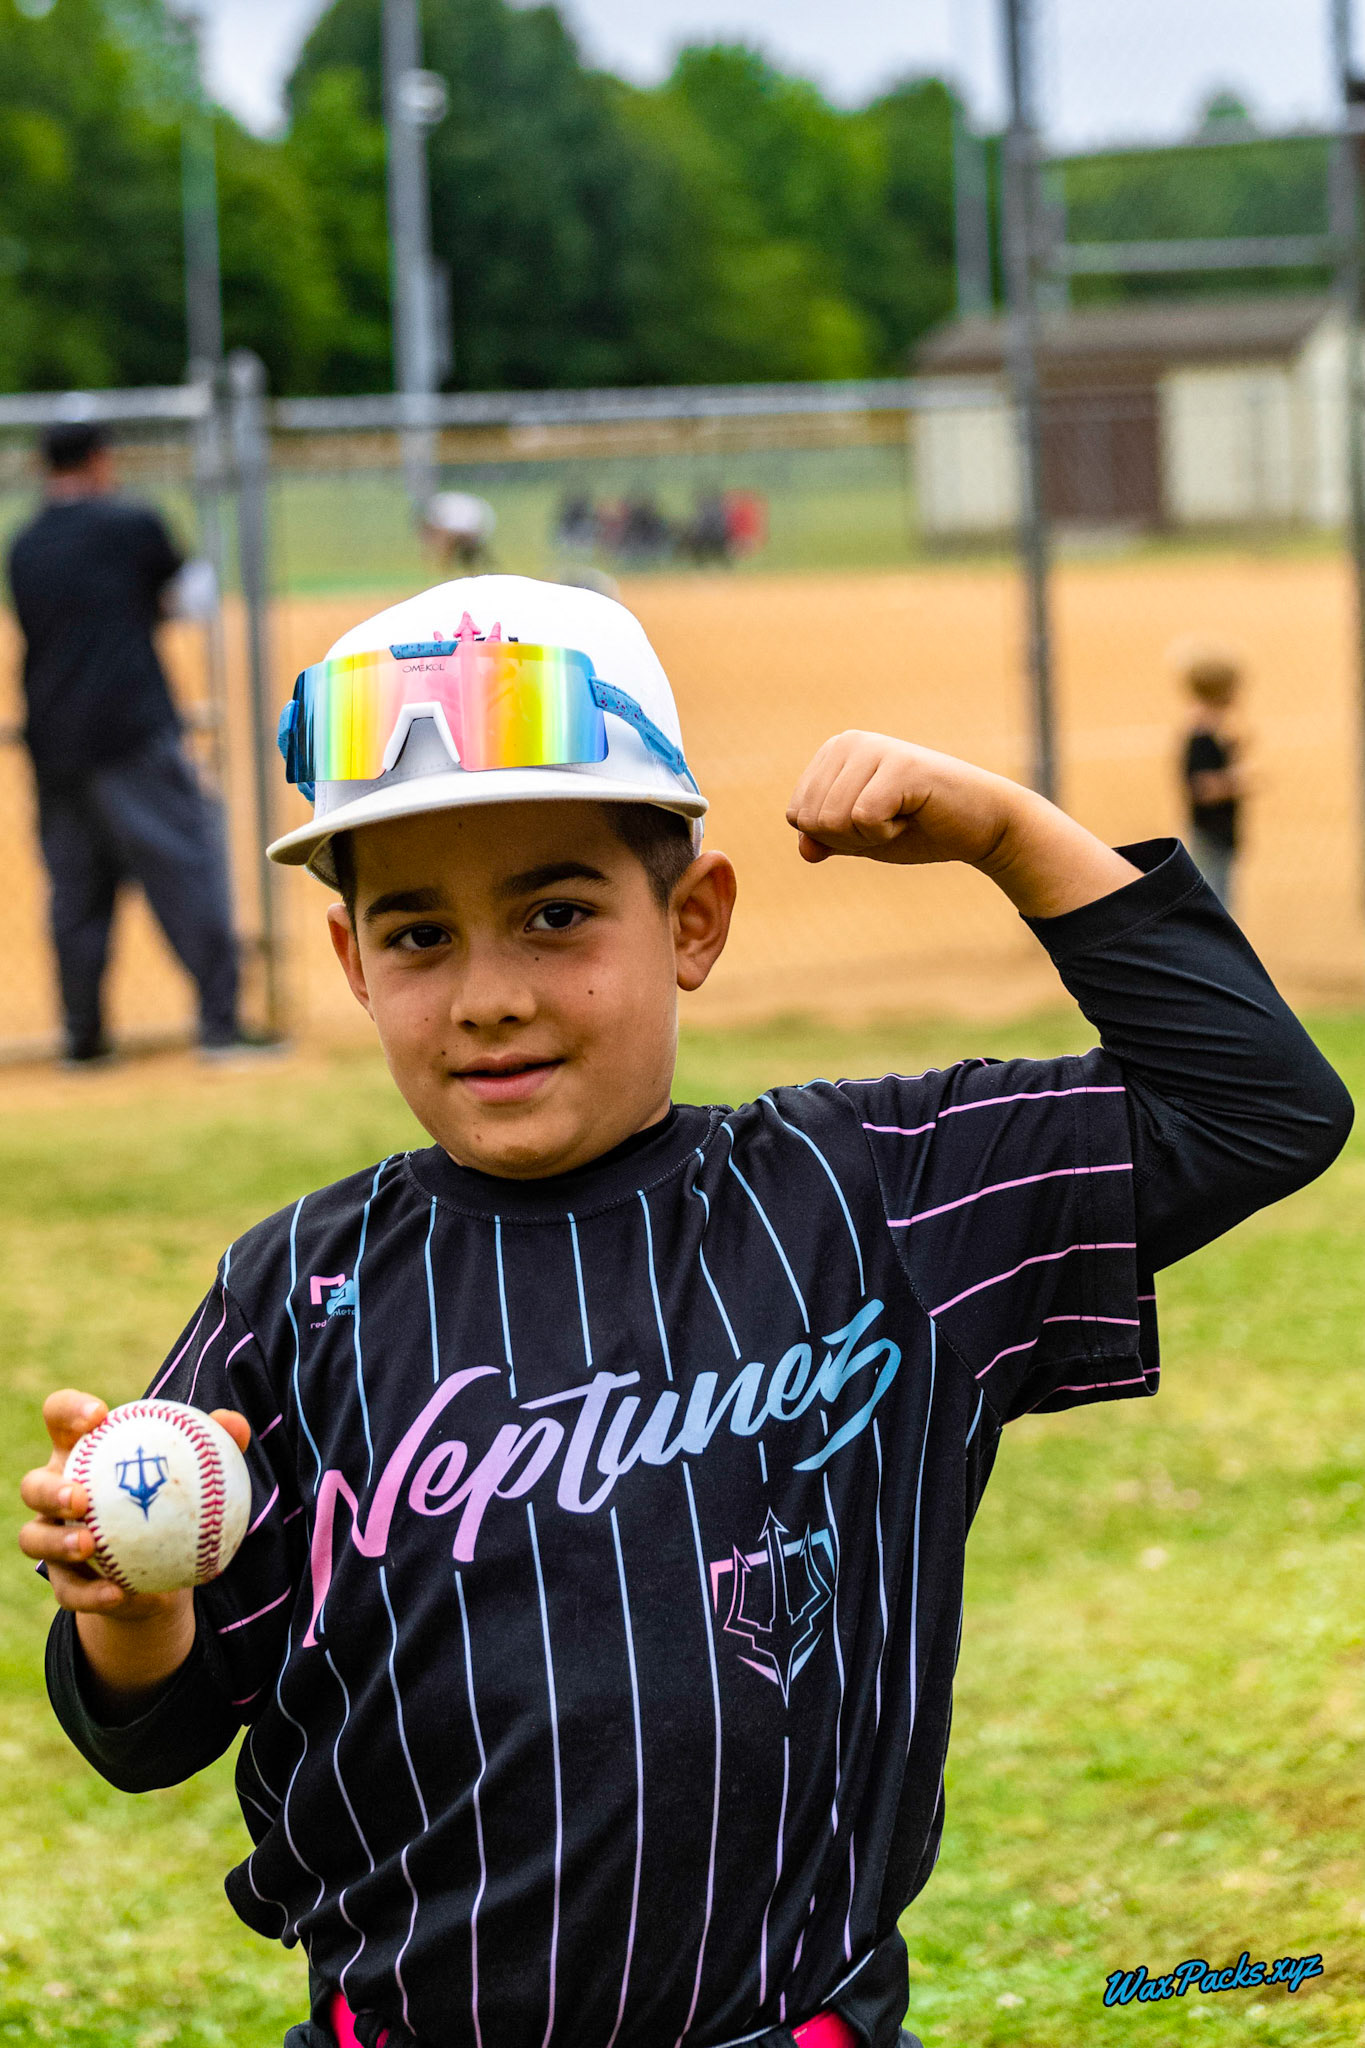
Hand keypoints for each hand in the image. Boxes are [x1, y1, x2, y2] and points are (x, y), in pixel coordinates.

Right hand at [19, 1390, 249, 1701]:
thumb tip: (237, 1425)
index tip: (99, 1415)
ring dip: (57, 1542)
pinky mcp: (63, 1582)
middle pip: (33, 1485)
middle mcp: (56, 1494)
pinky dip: (91, 1594)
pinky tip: (118, 1594)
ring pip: (33, 1538)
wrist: (158, 1569)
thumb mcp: (192, 1474)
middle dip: (50, 1489)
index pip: (61, 1419)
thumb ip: (212, 1446)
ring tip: (88, 1545)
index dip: (69, 1410)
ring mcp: (52, 1539)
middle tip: (80, 1496)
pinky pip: (69, 1590)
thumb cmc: (173, 1502)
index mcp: (82, 1454)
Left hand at [786, 730, 1140, 917]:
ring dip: (869, 836)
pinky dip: (887, 833)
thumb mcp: (862, 839)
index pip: (797, 816)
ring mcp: (874, 750)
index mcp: (834, 752)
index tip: (874, 820)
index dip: (835, 836)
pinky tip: (915, 814)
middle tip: (892, 819)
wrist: (983, 826)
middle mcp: (849, 742)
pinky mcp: (900, 766)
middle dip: (850, 837)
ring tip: (903, 814)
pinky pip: (863, 819)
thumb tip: (805, 850)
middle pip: (811, 819)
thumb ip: (827, 840)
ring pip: (832, 820)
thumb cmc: (921, 828)